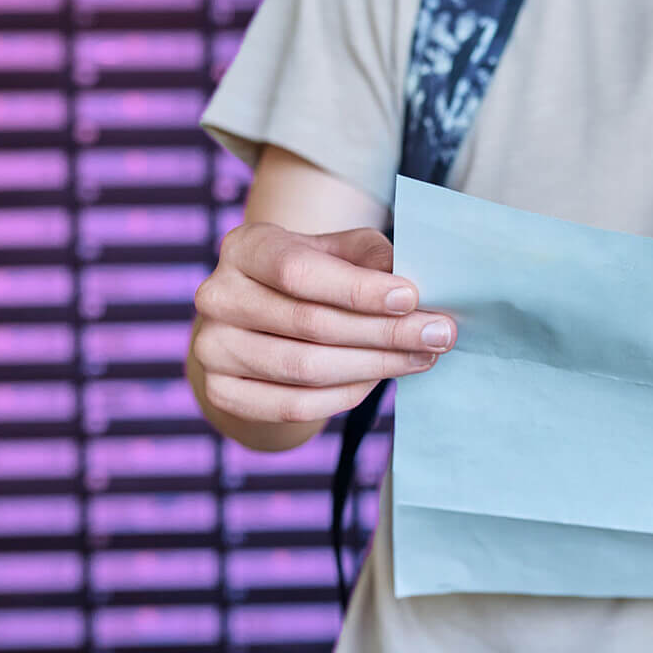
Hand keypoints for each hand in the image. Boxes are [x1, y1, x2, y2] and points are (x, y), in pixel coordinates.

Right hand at [191, 223, 455, 423]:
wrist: (258, 327)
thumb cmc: (312, 279)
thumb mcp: (339, 253)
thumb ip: (370, 257)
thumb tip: (413, 279)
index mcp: (245, 248)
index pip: (298, 271)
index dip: (357, 289)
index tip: (412, 298)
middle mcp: (218, 295)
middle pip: (310, 324)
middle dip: (384, 333)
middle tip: (439, 335)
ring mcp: (212, 347)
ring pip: (305, 368)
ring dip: (374, 366)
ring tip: (422, 358)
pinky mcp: (222, 391)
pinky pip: (294, 404)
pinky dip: (345, 395)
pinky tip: (379, 379)